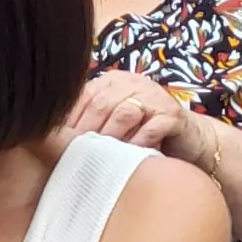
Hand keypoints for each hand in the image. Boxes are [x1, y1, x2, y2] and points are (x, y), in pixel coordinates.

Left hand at [67, 68, 200, 163]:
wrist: (191, 140)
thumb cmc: (144, 134)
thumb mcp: (113, 124)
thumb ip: (90, 122)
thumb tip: (50, 138)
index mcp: (113, 81)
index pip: (84, 96)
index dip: (69, 121)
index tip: (56, 144)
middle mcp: (133, 83)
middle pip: (101, 103)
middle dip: (86, 131)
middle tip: (73, 156)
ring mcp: (154, 97)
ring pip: (124, 113)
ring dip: (110, 138)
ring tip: (99, 159)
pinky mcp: (173, 115)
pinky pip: (150, 128)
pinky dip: (136, 144)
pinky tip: (128, 159)